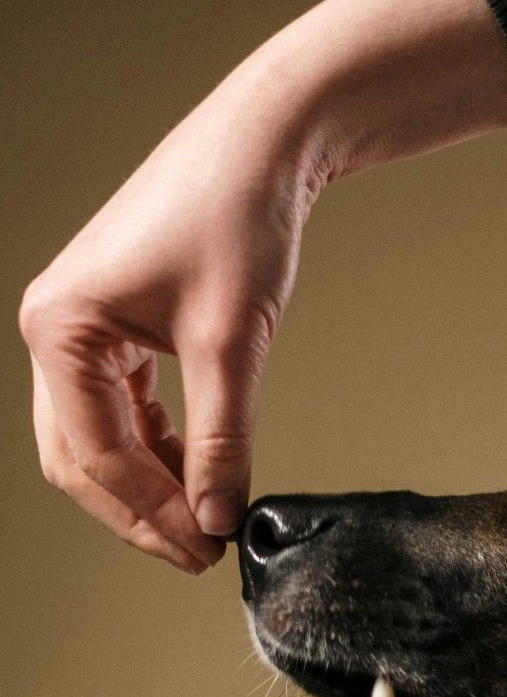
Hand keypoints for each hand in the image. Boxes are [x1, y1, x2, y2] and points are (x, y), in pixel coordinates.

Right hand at [19, 0, 506, 571]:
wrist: (264, 142)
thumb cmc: (237, 217)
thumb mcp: (232, 343)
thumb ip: (222, 441)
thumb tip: (219, 517)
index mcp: (59, 329)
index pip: (97, 456)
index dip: (153, 514)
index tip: (207, 551)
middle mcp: (53, 328)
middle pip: (81, 458)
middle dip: (139, 511)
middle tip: (200, 554)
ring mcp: (80, 327)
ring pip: (99, 439)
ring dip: (148, 485)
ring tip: (207, 523)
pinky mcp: (114, 325)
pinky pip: (123, 409)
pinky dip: (157, 446)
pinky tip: (198, 472)